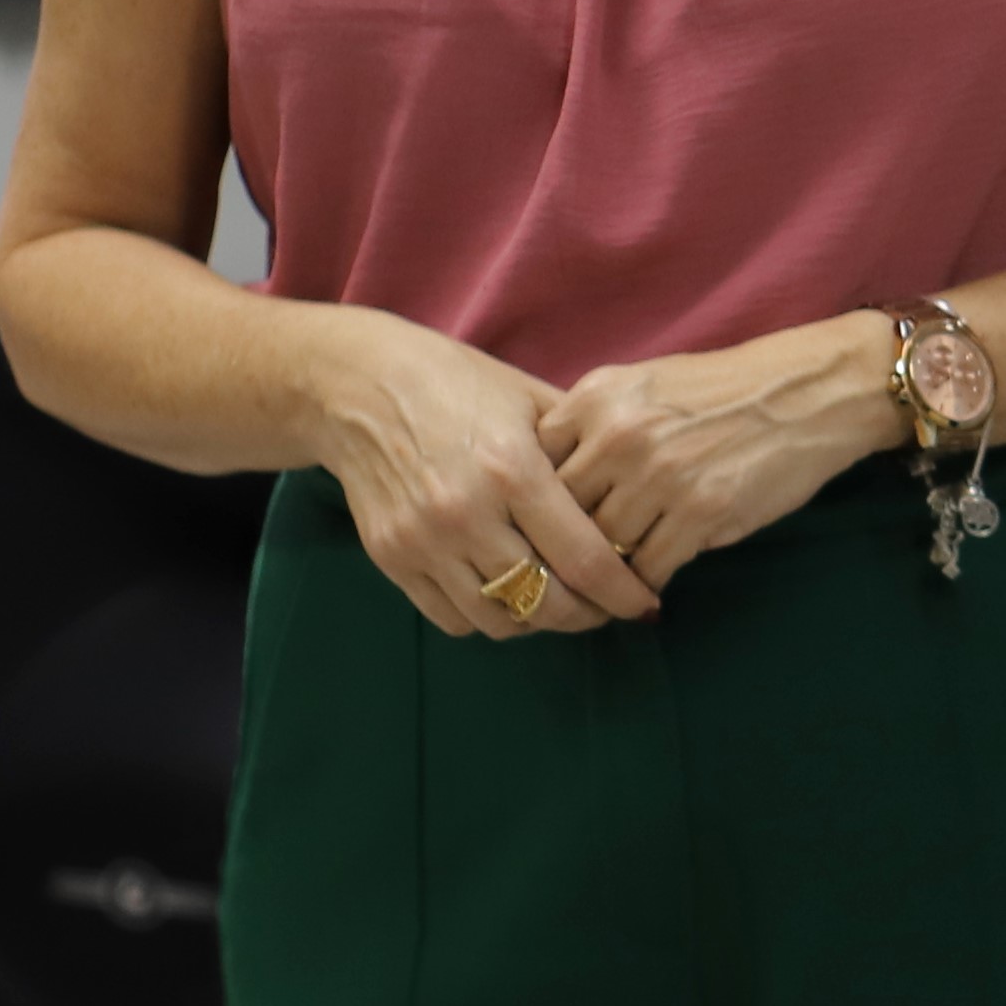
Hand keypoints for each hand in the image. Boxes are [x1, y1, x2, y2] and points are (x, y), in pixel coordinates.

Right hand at [302, 307, 658, 640]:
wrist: (359, 388)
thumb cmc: (460, 384)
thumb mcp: (533, 401)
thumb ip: (584, 449)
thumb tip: (639, 496)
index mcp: (514, 471)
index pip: (584, 560)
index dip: (623, 593)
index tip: (647, 604)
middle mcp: (467, 514)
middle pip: (545, 602)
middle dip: (589, 615)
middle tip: (609, 607)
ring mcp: (423, 542)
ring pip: (499, 620)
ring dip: (539, 621)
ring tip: (562, 602)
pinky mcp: (391, 558)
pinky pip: (452, 619)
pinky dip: (488, 619)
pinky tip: (509, 595)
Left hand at [546, 314, 909, 587]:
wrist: (812, 391)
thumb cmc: (724, 390)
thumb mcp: (644, 385)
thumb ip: (591, 426)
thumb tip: (548, 491)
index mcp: (598, 398)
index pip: (533, 468)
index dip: (537, 505)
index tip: (542, 527)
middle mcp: (620, 435)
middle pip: (561, 514)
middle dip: (564, 545)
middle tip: (566, 570)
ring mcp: (660, 476)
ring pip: (601, 548)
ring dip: (605, 571)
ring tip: (606, 585)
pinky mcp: (701, 513)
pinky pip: (648, 569)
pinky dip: (642, 586)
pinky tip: (646, 587)